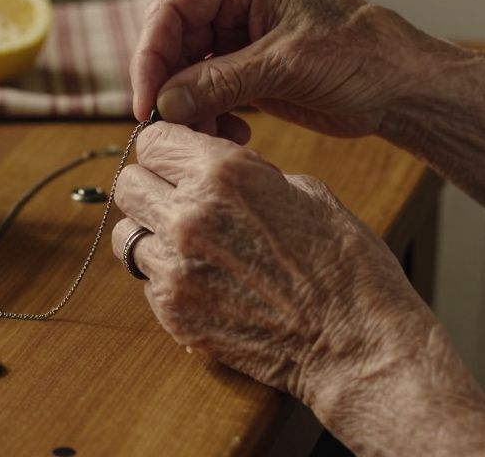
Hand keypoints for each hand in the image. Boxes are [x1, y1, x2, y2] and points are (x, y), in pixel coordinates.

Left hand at [110, 122, 433, 402]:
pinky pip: (145, 279)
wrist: (356, 344)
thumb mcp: (304, 191)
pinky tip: (204, 279)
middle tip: (177, 199)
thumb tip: (213, 168)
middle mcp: (189, 215)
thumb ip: (246, 174)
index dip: (166, 149)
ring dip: (152, 233)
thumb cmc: (344, 264)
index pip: (153, 141)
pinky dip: (165, 275)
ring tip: (191, 243)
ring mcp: (175, 267)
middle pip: (128, 184)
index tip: (177, 161)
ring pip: (128, 233)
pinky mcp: (173, 312)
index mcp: (224, 174)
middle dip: (151, 186)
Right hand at [130, 0, 429, 137]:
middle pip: (172, 42)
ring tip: (206, 137)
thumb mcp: (287, 64)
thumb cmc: (363, 55)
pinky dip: (207, 117)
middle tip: (168, 127)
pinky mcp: (245, 70)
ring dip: (188, 108)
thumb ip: (221, 81)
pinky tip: (227, 135)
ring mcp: (237, 36)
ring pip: (184, 73)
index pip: (173, 9)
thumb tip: (165, 102)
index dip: (152, 55)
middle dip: (170, 87)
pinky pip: (205, 94)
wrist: (403, 88)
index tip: (148, 100)